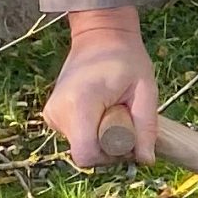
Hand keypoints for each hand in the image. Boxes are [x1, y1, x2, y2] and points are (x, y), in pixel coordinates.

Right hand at [45, 7, 158, 166]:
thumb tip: (146, 161)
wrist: (100, 36)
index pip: (88, 155)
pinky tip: (100, 108)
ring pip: (82, 146)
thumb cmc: (126, 59)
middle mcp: (58, 112)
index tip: (127, 131)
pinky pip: (77, 137)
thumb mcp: (145, 89)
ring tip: (111, 106)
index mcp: (79, 104)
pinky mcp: (52, 116)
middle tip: (122, 112)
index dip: (112, 154)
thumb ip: (146, 125)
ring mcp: (52, 114)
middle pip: (86, 153)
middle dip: (110, 144)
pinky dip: (92, 130)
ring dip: (101, 136)